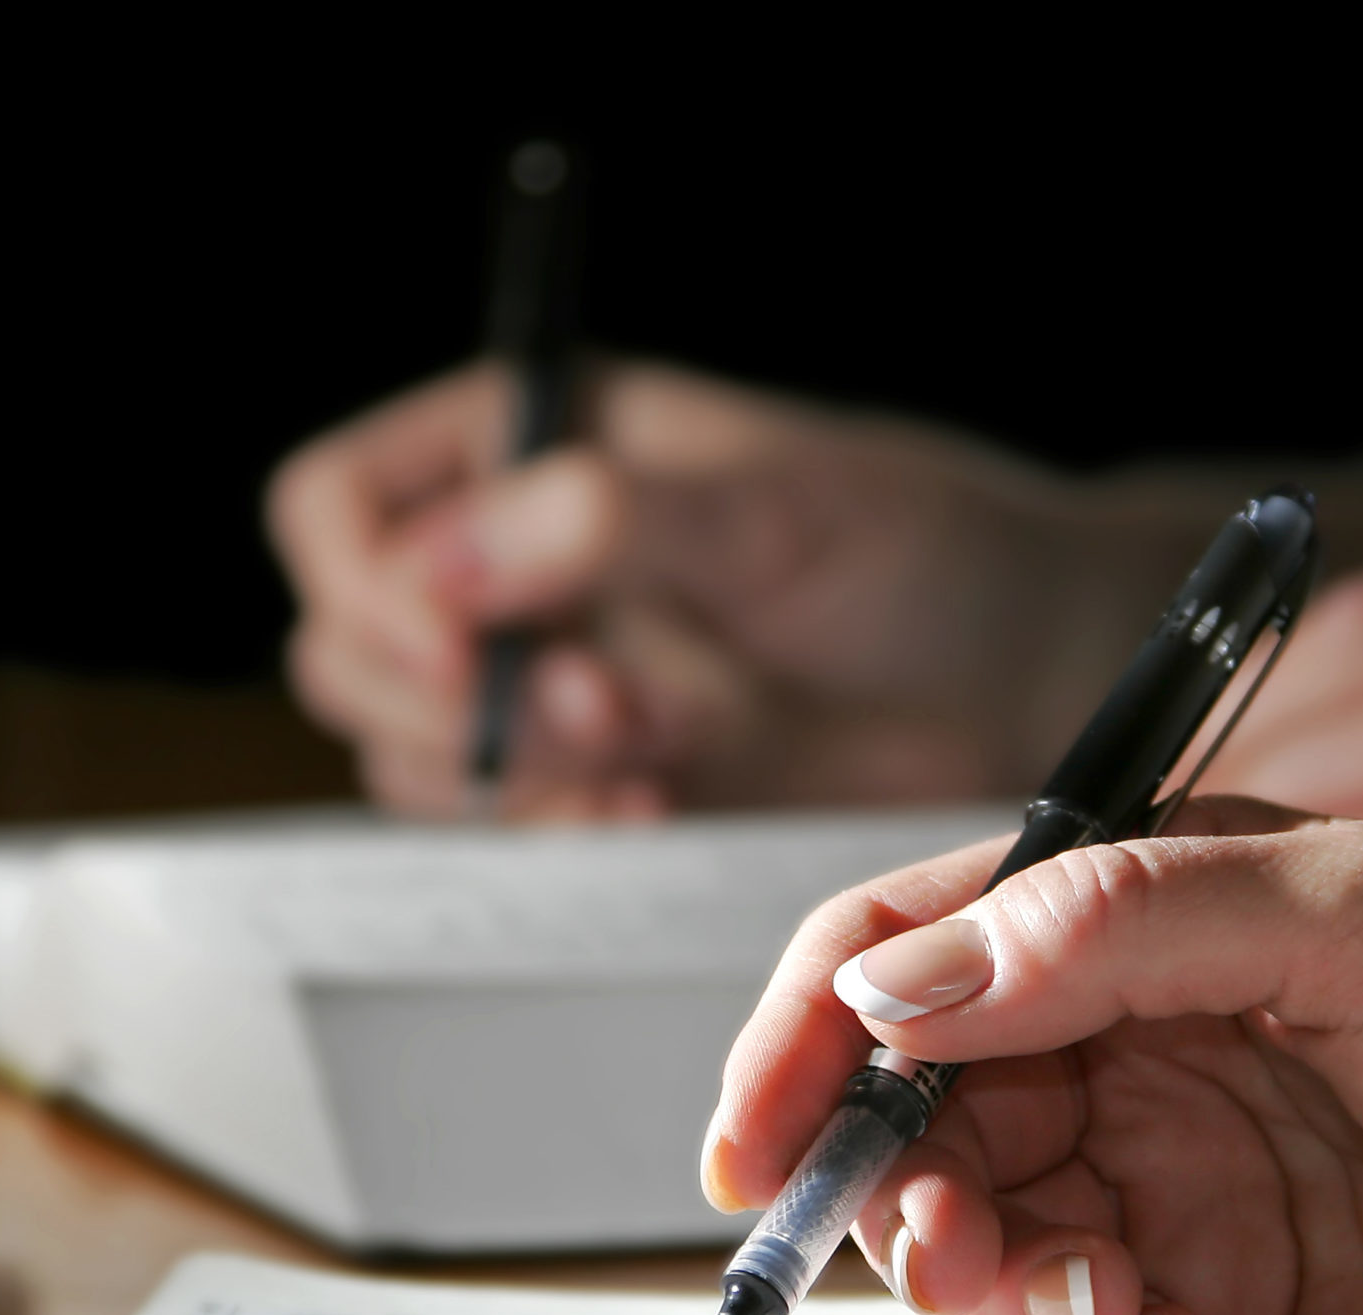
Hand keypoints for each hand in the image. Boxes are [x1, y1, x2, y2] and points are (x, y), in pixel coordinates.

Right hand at [266, 361, 1212, 818]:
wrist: (1024, 681)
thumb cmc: (927, 556)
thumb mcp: (779, 515)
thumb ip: (607, 525)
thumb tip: (440, 567)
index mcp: (535, 443)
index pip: (338, 506)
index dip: (370, 585)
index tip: (457, 644)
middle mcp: (523, 563)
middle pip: (351, 647)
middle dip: (450, 698)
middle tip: (603, 704)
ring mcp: (561, 677)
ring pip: (421, 754)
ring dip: (515, 767)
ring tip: (656, 746)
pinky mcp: (613, 777)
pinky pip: (521, 821)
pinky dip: (567, 823)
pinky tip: (658, 803)